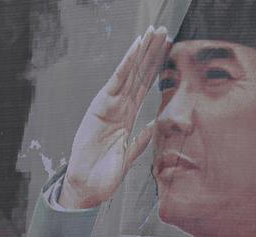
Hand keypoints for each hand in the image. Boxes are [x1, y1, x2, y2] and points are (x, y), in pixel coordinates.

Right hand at [59, 25, 169, 209]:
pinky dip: (126, 63)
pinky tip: (136, 47)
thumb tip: (154, 126)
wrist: (87, 187)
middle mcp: (119, 107)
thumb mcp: (128, 158)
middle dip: (151, 52)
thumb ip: (140, 142)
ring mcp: (109, 105)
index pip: (145, 86)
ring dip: (142, 51)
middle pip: (139, 74)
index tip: (169, 49)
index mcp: (127, 116)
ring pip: (130, 72)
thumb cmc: (104, 175)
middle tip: (163, 30)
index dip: (157, 68)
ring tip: (152, 31)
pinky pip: (117, 80)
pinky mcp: (100, 106)